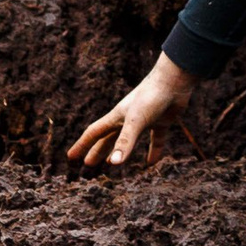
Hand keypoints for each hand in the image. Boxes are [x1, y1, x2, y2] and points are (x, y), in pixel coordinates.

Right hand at [67, 52, 195, 166]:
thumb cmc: (152, 97)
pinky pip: (155, 140)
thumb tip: (114, 164)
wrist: (175, 80)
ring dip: (118, 151)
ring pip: (128, 140)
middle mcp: (128, 118)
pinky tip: (150, 163)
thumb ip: (125, 142)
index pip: (94, 133)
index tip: (71, 157)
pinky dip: (153, 152)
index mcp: (117, 117)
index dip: (82, 145)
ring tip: (110, 164)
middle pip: (108, 138)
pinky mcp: (161, 122)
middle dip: (97, 151)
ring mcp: (145, 120)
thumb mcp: (136, 122)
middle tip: (88, 164)